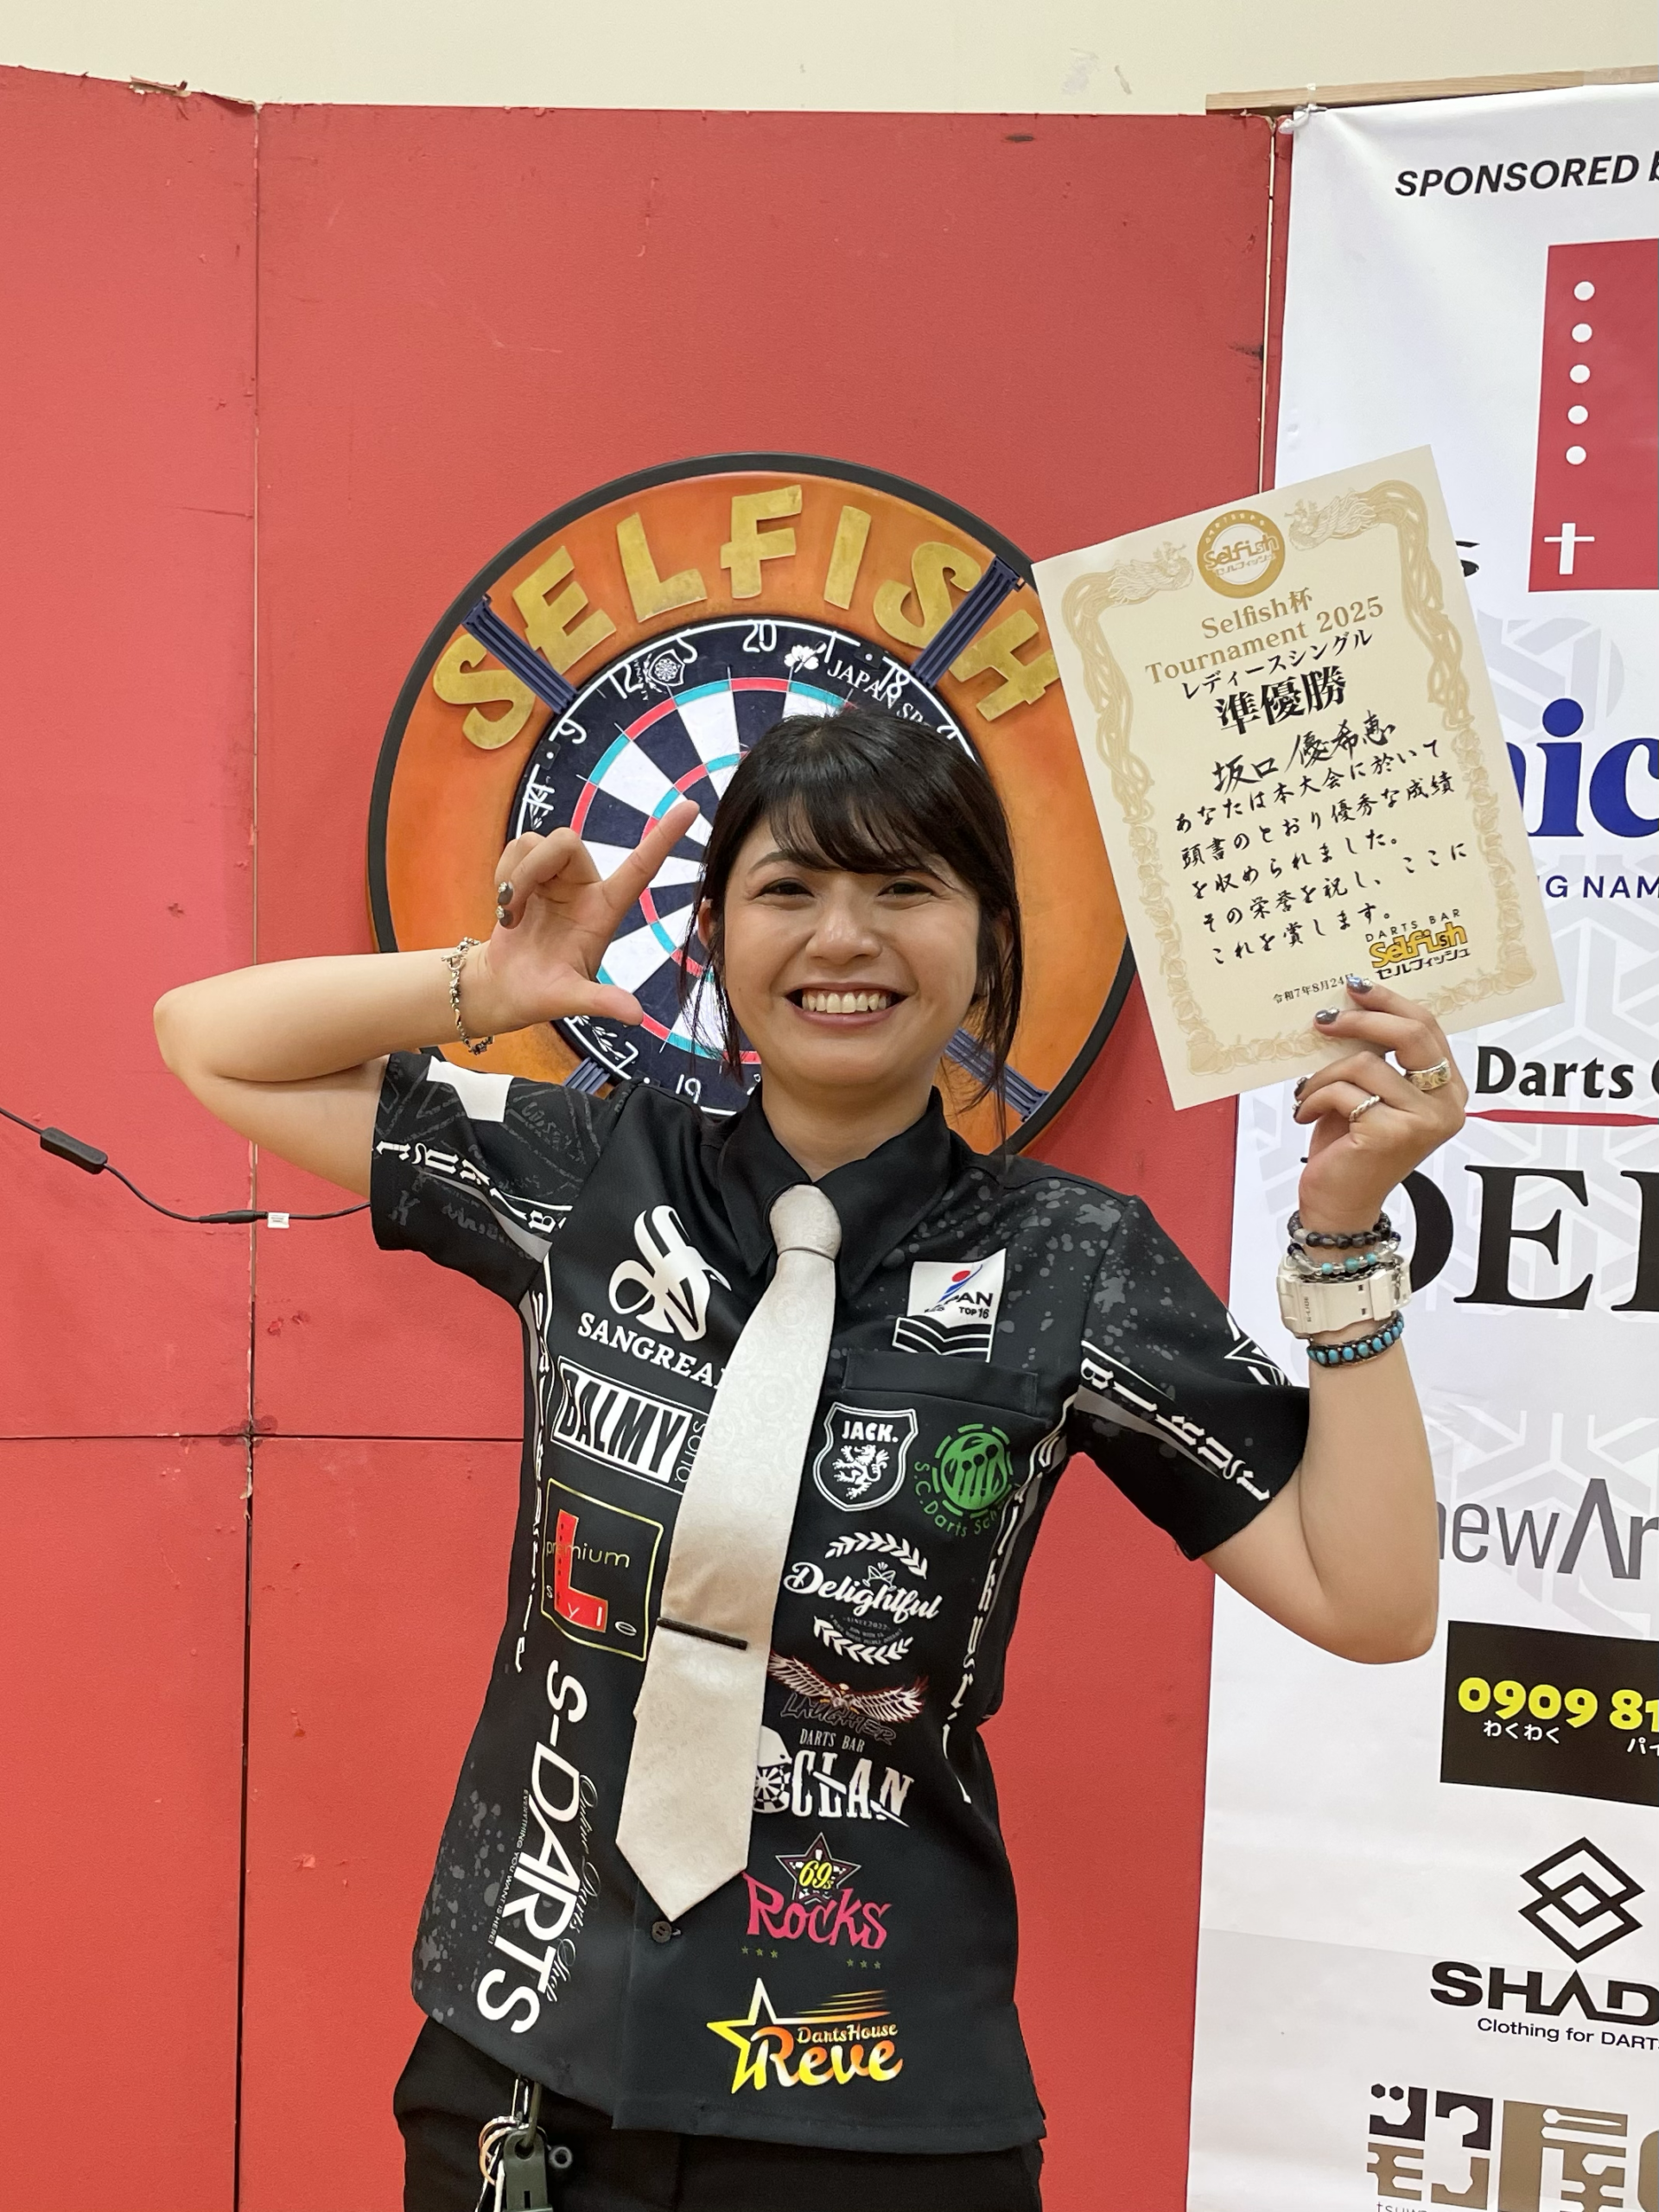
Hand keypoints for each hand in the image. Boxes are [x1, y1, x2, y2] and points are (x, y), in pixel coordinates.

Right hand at [468, 800, 701, 1034]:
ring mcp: (557, 878)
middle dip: (533, 868)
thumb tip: (636, 1016)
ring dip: (514, 876)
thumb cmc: (540, 993)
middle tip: (512, 908)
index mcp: (604, 911)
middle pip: (566, 841)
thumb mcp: (569, 1000)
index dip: (664, 837)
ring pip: (536, 841)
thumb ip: (600, 1002)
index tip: (690, 807)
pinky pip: (516, 846)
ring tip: (511, 915)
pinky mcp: (529, 873)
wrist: (501, 988)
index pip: (641, 867)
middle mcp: (584, 887)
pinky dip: (503, 874)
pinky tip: (506, 905)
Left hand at [1291, 979, 1465, 1232]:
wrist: (1339, 1204)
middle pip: (1410, 1035)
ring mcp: (1423, 1121)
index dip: (1389, 1002)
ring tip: (1306, 1094)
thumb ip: (1374, 1058)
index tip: (1354, 989)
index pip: (1426, 1028)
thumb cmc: (1350, 1147)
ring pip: (1365, 1064)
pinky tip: (1305, 1114)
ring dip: (1323, 1075)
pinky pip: (1344, 1092)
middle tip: (1324, 1018)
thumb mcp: (1367, 1094)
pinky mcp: (1392, 1134)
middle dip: (1362, 1020)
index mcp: (1448, 1089)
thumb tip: (1348, 1008)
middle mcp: (1446, 1105)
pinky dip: (1314, 1098)